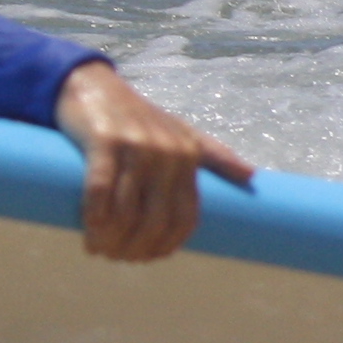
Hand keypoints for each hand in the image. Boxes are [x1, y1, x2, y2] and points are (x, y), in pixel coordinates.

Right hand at [53, 60, 255, 261]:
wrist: (91, 84)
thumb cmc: (138, 115)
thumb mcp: (181, 132)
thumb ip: (214, 154)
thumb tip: (252, 176)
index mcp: (188, 157)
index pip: (186, 215)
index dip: (168, 243)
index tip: (149, 258)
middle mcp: (167, 153)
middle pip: (156, 218)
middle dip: (137, 246)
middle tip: (118, 258)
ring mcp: (136, 147)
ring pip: (126, 209)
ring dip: (112, 239)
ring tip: (99, 251)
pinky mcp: (103, 141)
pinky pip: (100, 188)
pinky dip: (95, 216)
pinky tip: (90, 233)